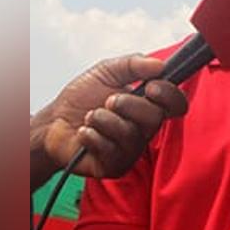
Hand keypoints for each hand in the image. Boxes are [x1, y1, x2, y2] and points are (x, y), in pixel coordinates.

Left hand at [30, 55, 188, 189]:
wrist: (52, 122)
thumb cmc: (81, 98)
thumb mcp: (106, 71)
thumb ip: (134, 64)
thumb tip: (160, 64)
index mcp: (149, 106)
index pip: (177, 104)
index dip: (169, 96)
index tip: (150, 87)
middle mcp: (144, 129)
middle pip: (155, 118)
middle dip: (128, 105)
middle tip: (108, 100)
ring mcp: (131, 149)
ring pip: (130, 134)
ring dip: (104, 120)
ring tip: (90, 117)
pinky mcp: (115, 165)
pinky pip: (111, 151)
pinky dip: (92, 137)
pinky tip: (84, 133)